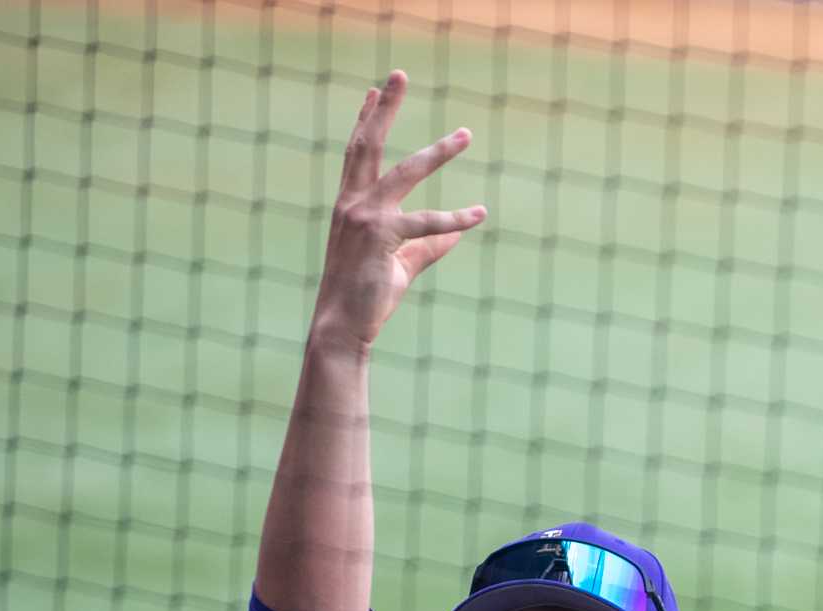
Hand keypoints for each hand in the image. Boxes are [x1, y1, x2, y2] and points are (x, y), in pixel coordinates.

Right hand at [310, 71, 485, 352]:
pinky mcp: (382, 238)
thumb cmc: (368, 296)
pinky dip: (456, 219)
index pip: (356, 152)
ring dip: (438, 150)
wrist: (343, 326)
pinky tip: (480, 215)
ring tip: (465, 134)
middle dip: (385, 107)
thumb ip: (429, 245)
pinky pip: (427, 223)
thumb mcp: (401, 263)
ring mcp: (364, 218)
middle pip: (367, 143)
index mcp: (350, 204)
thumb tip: (458, 234)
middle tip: (401, 73)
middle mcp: (352, 203)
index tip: (375, 90)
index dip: (365, 118)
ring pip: (406, 172)